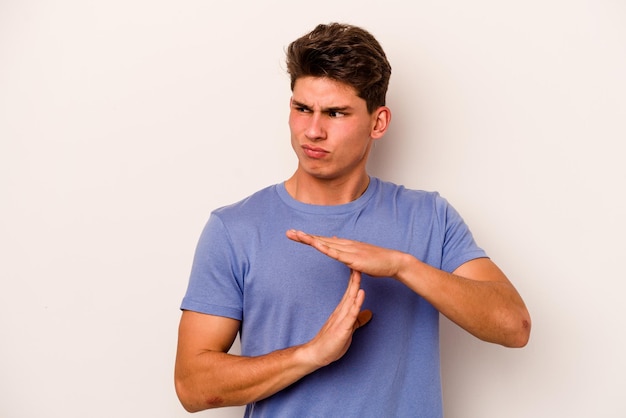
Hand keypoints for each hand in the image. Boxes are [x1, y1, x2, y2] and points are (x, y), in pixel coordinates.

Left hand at [286, 229, 405, 277]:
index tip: (294, 235)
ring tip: (297, 236)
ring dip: (311, 240)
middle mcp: (345, 244)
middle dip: (304, 237)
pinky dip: (325, 248)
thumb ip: (344, 250)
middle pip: (320, 240)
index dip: (308, 237)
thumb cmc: (376, 261)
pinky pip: (336, 254)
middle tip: (288, 233)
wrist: (393, 262)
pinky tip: (316, 245)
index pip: (322, 240)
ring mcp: (349, 250)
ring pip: (326, 244)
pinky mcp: (353, 259)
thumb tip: (333, 241)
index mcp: (344, 245)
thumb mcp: (357, 255)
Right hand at [303, 269, 371, 366]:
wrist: (317, 354)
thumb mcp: (349, 329)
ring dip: (355, 285)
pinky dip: (357, 302)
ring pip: (350, 298)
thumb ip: (358, 320)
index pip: (350, 292)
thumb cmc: (332, 343)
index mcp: (342, 311)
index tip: (359, 266)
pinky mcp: (343, 327)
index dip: (355, 279)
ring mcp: (341, 318)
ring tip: (359, 271)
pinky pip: (351, 313)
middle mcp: (341, 311)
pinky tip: (361, 294)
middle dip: (355, 276)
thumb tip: (369, 312)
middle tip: (358, 260)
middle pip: (350, 291)